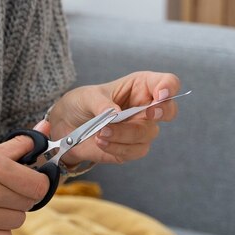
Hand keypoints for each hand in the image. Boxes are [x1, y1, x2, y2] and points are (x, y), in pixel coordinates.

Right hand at [0, 134, 52, 234]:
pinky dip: (0, 231)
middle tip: (4, 187)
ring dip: (10, 212)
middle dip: (21, 195)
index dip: (37, 181)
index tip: (28, 178)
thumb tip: (45, 131)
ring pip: (17, 221)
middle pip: (29, 203)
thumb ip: (16, 145)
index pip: (38, 185)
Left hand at [46, 70, 181, 166]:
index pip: (167, 83)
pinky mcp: (131, 148)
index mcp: (140, 87)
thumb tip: (116, 115)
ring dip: (124, 134)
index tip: (160, 95)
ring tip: (100, 131)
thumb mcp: (87, 96)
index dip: (168, 87)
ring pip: (147, 134)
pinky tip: (100, 141)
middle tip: (147, 113)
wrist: (66, 127)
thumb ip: (102, 103)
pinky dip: (116, 147)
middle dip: (162, 112)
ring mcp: (140, 129)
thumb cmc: (81, 104)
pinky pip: (134, 151)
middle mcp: (145, 108)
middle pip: (169, 110)